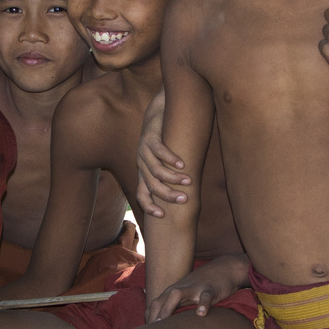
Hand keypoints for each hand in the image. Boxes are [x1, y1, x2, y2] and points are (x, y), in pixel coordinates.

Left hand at [135, 89, 189, 218]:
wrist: (158, 113)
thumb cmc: (166, 141)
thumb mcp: (166, 162)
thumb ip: (173, 177)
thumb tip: (188, 195)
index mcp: (143, 172)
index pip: (141, 195)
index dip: (149, 207)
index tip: (162, 215)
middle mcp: (141, 163)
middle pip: (151, 186)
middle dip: (168, 195)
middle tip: (185, 199)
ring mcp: (143, 150)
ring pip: (156, 170)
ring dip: (172, 178)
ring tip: (188, 180)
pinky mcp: (149, 137)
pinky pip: (159, 151)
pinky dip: (170, 159)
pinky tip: (182, 164)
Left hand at [147, 255, 249, 322]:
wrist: (223, 269)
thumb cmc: (202, 287)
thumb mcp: (186, 296)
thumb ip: (175, 308)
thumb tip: (164, 326)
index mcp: (172, 292)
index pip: (154, 305)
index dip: (148, 319)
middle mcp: (179, 289)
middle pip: (160, 300)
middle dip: (153, 316)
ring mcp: (194, 288)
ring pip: (177, 295)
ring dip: (168, 309)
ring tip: (164, 324)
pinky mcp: (210, 289)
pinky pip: (205, 296)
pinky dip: (203, 304)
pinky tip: (201, 314)